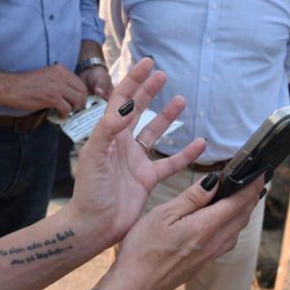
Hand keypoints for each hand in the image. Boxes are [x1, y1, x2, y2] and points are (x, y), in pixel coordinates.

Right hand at [2, 64, 87, 116]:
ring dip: (73, 109)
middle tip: (76, 110)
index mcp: (60, 69)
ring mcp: (57, 86)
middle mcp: (61, 75)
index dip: (82, 95)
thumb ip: (60, 82)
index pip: (80, 82)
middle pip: (82, 91)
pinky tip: (58, 115)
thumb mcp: (47, 76)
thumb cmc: (26, 84)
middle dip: (81, 103)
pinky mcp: (52, 97)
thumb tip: (71, 94)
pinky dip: (64, 115)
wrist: (11, 87)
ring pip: (77, 100)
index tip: (78, 102)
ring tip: (66, 113)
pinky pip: (67, 109)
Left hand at [66, 58, 204, 247]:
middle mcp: (122, 144)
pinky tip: (200, 144)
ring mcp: (136, 161)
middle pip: (138, 110)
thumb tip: (125, 106)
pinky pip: (170, 163)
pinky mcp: (147, 179)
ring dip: (167, 117)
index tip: (148, 63)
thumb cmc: (89, 191)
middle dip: (148, 91)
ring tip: (181, 100)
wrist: (93, 226)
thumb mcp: (95, 156)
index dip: (134, 80)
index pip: (122, 100)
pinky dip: (185, 154)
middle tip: (162, 74)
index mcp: (108, 135)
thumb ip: (109, 129)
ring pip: (155, 133)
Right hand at [95, 169, 264, 289]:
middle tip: (255, 181)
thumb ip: (191, 198)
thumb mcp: (163, 215)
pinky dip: (232, 224)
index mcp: (204, 228)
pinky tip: (223, 220)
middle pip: (241, 217)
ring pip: (236, 230)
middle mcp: (212, 243)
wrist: (135, 287)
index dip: (251, 187)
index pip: (237, 204)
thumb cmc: (143, 249)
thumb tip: (215, 182)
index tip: (261, 173)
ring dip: (243, 212)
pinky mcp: (202, 262)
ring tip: (243, 196)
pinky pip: (227, 241)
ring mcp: (209, 255)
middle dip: (251, 198)